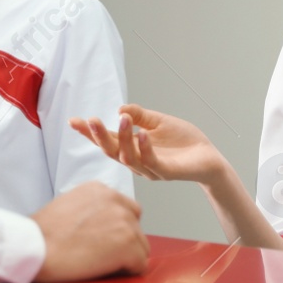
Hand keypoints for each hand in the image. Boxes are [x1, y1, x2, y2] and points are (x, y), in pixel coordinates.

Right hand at [31, 181, 148, 282]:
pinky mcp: (128, 244)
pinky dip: (126, 272)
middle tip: (100, 254)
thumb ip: (90, 209)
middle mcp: (115, 200)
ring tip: (98, 263)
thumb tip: (103, 226)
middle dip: (124, 242)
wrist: (34, 249)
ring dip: (124, 258)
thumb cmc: (41, 235)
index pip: (125, 209)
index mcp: (99, 189)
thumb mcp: (67, 205)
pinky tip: (104, 271)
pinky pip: (140, 265)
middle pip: (136, 226)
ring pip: (141, 247)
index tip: (101, 240)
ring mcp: (124, 221)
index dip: (115, 228)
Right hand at [69, 105, 226, 187]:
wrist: (208, 156)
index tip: (74, 121)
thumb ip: (140, 115)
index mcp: (132, 148)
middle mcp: (136, 161)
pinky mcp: (166, 172)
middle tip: (90, 121)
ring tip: (123, 119)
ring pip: (128, 157)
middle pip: (111, 152)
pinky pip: (151, 162)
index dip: (90, 132)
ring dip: (124, 137)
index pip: (107, 140)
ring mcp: (150, 169)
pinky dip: (145, 148)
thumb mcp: (158, 122)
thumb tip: (119, 109)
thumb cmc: (183, 141)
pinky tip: (143, 134)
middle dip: (99, 137)